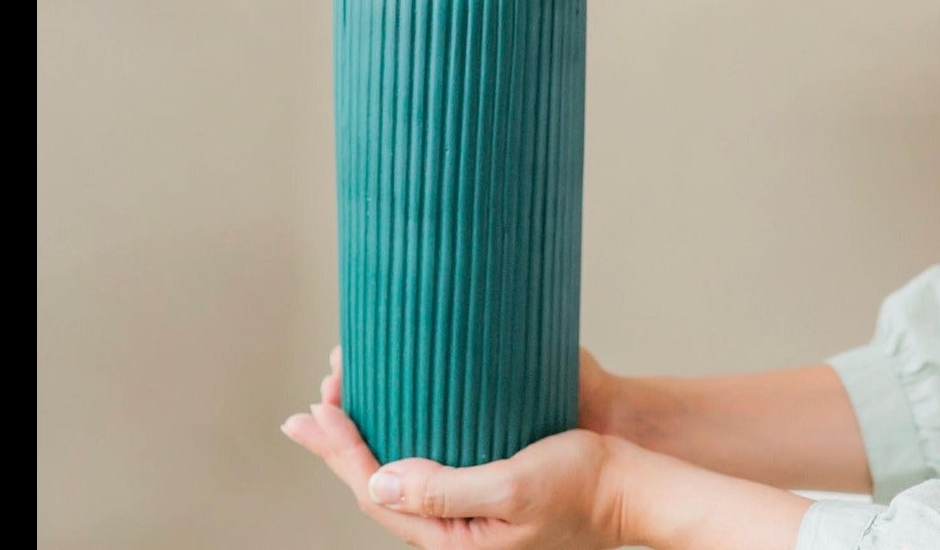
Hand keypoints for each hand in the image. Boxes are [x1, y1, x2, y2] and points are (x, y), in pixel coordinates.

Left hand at [283, 347, 625, 548]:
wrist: (629, 487)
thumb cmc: (581, 485)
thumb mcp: (512, 487)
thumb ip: (445, 490)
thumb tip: (378, 481)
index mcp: (453, 538)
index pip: (375, 492)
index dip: (339, 451)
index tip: (316, 409)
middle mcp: (452, 527)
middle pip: (376, 484)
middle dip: (338, 444)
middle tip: (310, 406)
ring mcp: (465, 508)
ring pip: (396, 474)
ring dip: (363, 439)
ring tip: (339, 403)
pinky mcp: (481, 484)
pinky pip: (423, 465)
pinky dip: (396, 436)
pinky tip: (392, 415)